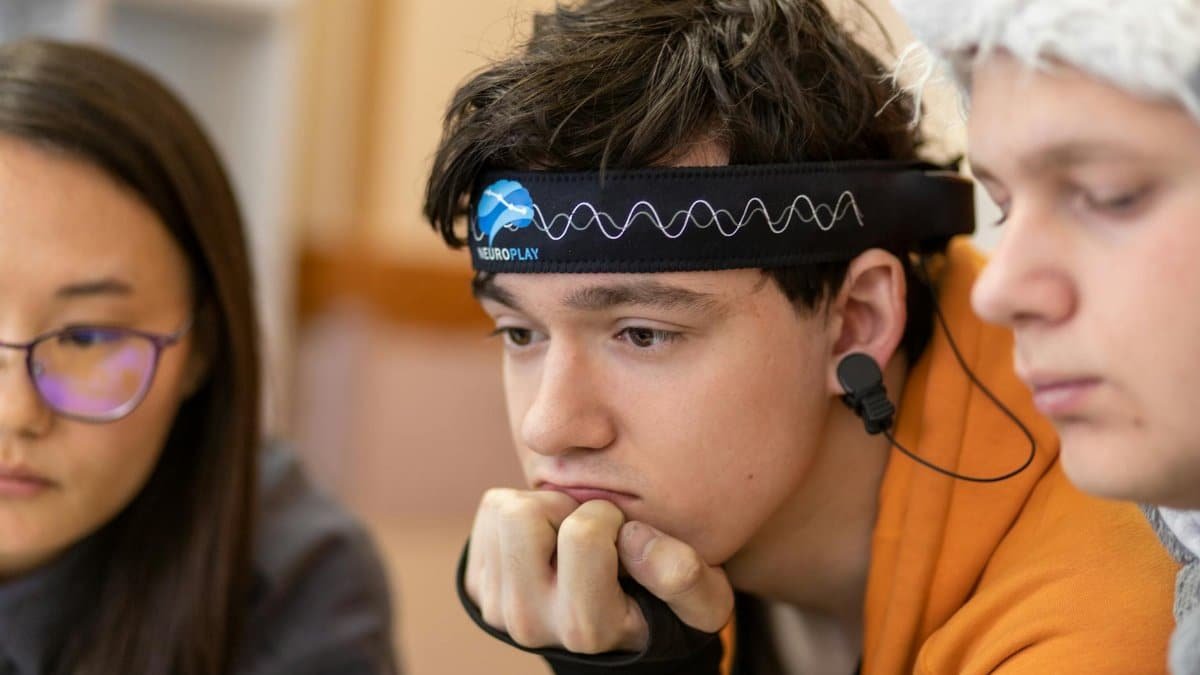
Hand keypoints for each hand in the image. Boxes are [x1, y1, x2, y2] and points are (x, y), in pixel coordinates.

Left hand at [464, 488, 734, 653]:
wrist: (617, 628)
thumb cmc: (666, 603)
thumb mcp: (704, 597)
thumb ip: (683, 575)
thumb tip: (634, 537)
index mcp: (587, 629)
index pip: (582, 533)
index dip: (610, 517)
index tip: (624, 539)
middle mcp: (533, 624)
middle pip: (524, 516)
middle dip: (565, 506)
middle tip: (590, 530)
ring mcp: (498, 609)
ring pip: (505, 508)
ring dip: (543, 506)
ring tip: (570, 534)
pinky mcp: (479, 588)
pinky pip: (491, 511)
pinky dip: (521, 511)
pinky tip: (548, 539)